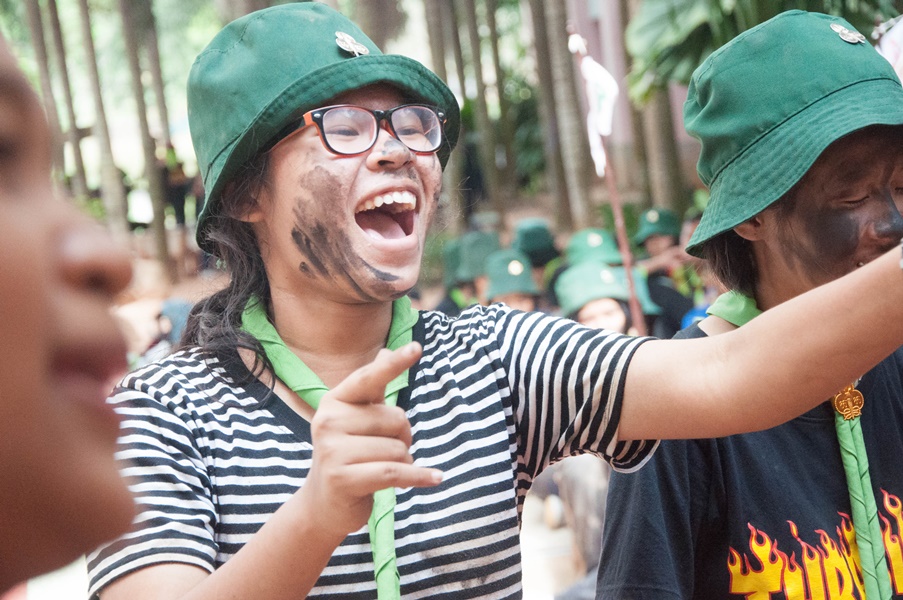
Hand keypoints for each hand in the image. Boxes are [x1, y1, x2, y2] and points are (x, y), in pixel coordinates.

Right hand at [301, 342, 442, 537]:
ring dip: (403, 461)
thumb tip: (385, 351)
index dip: (394, 364)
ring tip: (384, 469)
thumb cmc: (348, 454)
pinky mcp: (342, 478)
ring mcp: (332, 450)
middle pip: (395, 418)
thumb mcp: (357, 418)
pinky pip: (395, 472)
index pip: (369, 378)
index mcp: (334, 401)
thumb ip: (373, 387)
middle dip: (403, 436)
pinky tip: (435, 478)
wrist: (322, 504)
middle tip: (386, 451)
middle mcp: (329, 421)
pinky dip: (418, 476)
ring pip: (398, 448)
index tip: (417, 348)